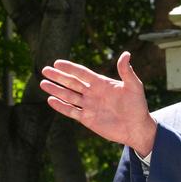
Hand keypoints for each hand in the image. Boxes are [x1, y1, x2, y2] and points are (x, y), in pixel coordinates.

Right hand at [40, 51, 156, 155]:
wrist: (137, 127)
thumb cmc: (138, 105)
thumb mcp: (134, 86)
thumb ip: (126, 71)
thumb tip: (126, 53)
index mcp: (102, 83)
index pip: (83, 73)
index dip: (70, 68)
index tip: (57, 62)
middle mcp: (93, 93)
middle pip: (72, 83)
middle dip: (59, 77)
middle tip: (44, 69)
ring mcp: (89, 105)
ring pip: (69, 96)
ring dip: (56, 90)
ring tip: (42, 83)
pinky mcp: (87, 118)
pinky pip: (71, 111)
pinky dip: (61, 106)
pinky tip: (51, 100)